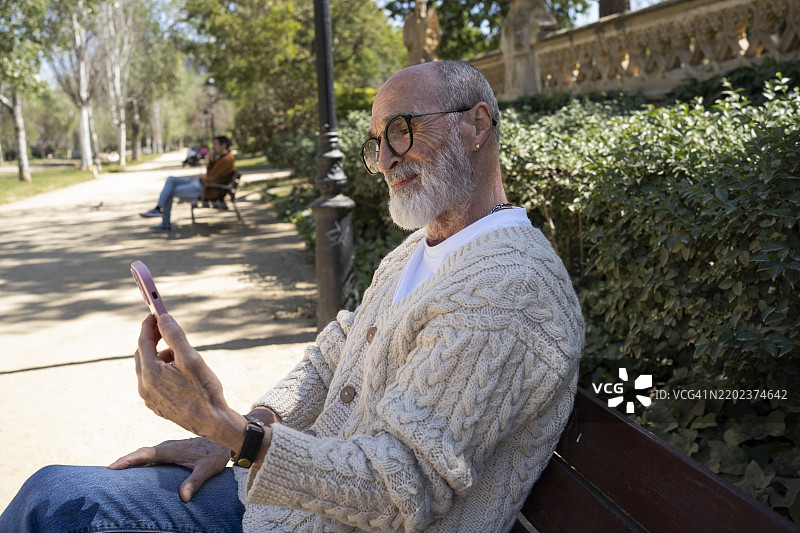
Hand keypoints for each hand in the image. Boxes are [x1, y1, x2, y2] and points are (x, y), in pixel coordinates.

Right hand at [108, 438, 229, 501]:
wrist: (225, 440)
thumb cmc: (216, 454)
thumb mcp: (208, 469)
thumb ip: (195, 481)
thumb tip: (183, 498)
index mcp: (171, 450)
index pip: (145, 454)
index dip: (128, 460)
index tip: (112, 466)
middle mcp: (167, 447)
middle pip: (140, 454)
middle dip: (124, 462)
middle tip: (106, 473)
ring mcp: (168, 448)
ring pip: (145, 455)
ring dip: (131, 462)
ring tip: (114, 473)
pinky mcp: (171, 451)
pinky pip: (151, 456)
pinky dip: (141, 462)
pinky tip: (135, 471)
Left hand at [134, 314, 243, 449]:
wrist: (213, 423)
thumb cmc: (205, 391)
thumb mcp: (192, 359)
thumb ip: (175, 337)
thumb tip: (163, 318)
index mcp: (150, 374)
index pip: (143, 341)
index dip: (149, 325)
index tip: (156, 313)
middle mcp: (144, 386)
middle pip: (142, 354)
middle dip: (153, 339)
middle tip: (166, 329)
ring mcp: (149, 398)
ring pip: (147, 368)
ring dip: (159, 356)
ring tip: (180, 355)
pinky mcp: (156, 405)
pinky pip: (152, 381)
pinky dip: (161, 370)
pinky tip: (180, 373)